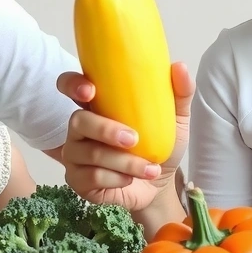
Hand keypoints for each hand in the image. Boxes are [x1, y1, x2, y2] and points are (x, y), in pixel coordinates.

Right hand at [56, 62, 193, 211]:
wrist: (159, 185)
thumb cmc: (159, 146)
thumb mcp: (175, 119)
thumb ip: (178, 93)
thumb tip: (180, 67)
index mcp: (97, 105)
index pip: (70, 86)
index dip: (72, 85)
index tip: (90, 91)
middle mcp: (80, 128)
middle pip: (77, 121)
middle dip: (105, 130)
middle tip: (133, 139)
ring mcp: (75, 155)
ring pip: (90, 154)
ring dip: (124, 162)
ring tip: (149, 169)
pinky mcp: (78, 180)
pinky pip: (92, 177)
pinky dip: (117, 179)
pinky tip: (131, 180)